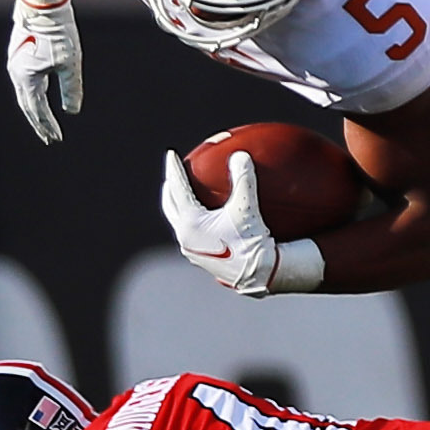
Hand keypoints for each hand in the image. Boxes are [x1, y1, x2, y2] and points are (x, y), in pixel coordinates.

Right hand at [8, 0, 82, 144]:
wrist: (43, 2)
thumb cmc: (58, 31)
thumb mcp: (70, 62)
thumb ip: (71, 88)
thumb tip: (73, 110)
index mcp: (26, 78)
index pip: (37, 109)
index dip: (47, 125)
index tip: (56, 139)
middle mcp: (16, 73)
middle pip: (27, 105)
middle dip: (40, 122)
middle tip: (50, 138)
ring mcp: (16, 63)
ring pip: (25, 93)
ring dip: (35, 109)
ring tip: (45, 122)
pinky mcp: (19, 53)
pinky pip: (25, 81)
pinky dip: (34, 94)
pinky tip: (41, 95)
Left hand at [162, 149, 280, 295]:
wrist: (259, 275)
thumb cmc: (252, 242)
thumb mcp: (247, 208)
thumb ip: (244, 179)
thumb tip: (240, 154)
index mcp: (190, 223)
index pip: (177, 189)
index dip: (174, 169)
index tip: (171, 154)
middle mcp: (185, 237)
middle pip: (170, 206)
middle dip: (170, 188)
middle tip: (172, 173)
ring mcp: (191, 249)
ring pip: (178, 221)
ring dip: (178, 205)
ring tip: (183, 193)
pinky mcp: (201, 258)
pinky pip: (191, 232)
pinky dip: (192, 218)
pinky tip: (206, 217)